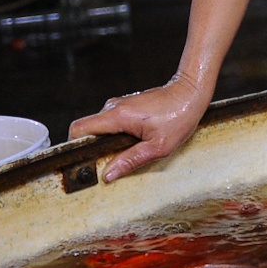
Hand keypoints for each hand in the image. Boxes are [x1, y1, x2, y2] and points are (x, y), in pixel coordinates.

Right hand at [68, 74, 210, 181]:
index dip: (74, 145)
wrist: (191, 92)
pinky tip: (132, 142)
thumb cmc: (179, 116)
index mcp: (117, 115)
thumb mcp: (158, 146)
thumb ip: (131, 160)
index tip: (83, 160)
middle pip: (87, 129)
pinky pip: (111, 122)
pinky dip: (115, 134)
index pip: (79, 128)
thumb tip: (108, 174)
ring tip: (123, 152)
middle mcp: (113, 107)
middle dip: (92, 147)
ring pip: (100, 126)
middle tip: (106, 162)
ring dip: (106, 141)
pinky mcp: (126, 106)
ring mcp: (119, 105)